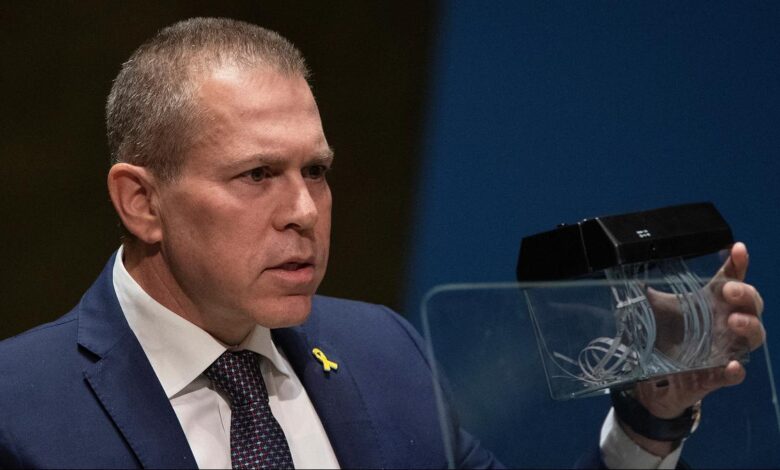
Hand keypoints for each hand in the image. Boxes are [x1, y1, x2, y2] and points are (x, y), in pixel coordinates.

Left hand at [621, 242, 764, 454]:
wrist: (653, 377)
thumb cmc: (662, 336)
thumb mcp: (650, 310)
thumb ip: (640, 292)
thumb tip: (621, 272)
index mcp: (711, 302)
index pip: (731, 278)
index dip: (738, 263)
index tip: (738, 248)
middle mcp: (724, 323)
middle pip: (751, 304)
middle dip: (746, 293)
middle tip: (729, 290)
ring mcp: (725, 348)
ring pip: (754, 336)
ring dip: (749, 326)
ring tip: (733, 321)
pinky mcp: (717, 375)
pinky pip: (734, 374)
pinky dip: (735, 370)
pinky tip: (732, 366)